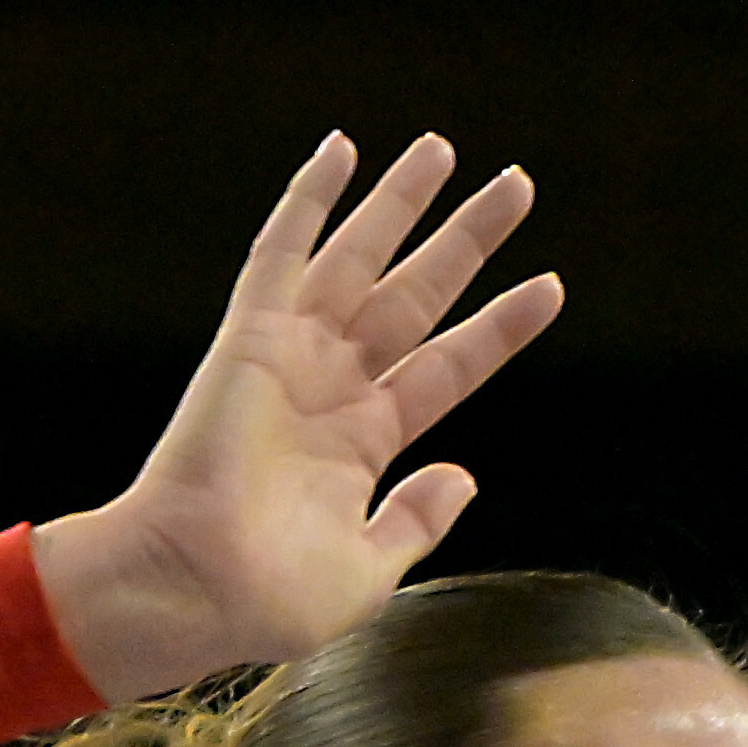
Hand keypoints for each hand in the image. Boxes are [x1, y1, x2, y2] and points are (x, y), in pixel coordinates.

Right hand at [33, 133, 568, 702]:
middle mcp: (334, 386)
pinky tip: (341, 149)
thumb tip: (465, 476)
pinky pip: (282, 253)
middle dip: (466, 239)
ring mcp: (293, 356)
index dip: (500, 326)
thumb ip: (419, 520)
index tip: (551, 285)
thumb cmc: (270, 599)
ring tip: (445, 147)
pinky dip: (309, 200)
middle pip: (417, 295)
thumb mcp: (370, 569)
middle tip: (518, 184)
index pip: (451, 364)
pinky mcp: (250, 339)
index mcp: (366, 441)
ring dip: (401, 203)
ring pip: (362, 259)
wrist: (196, 590)